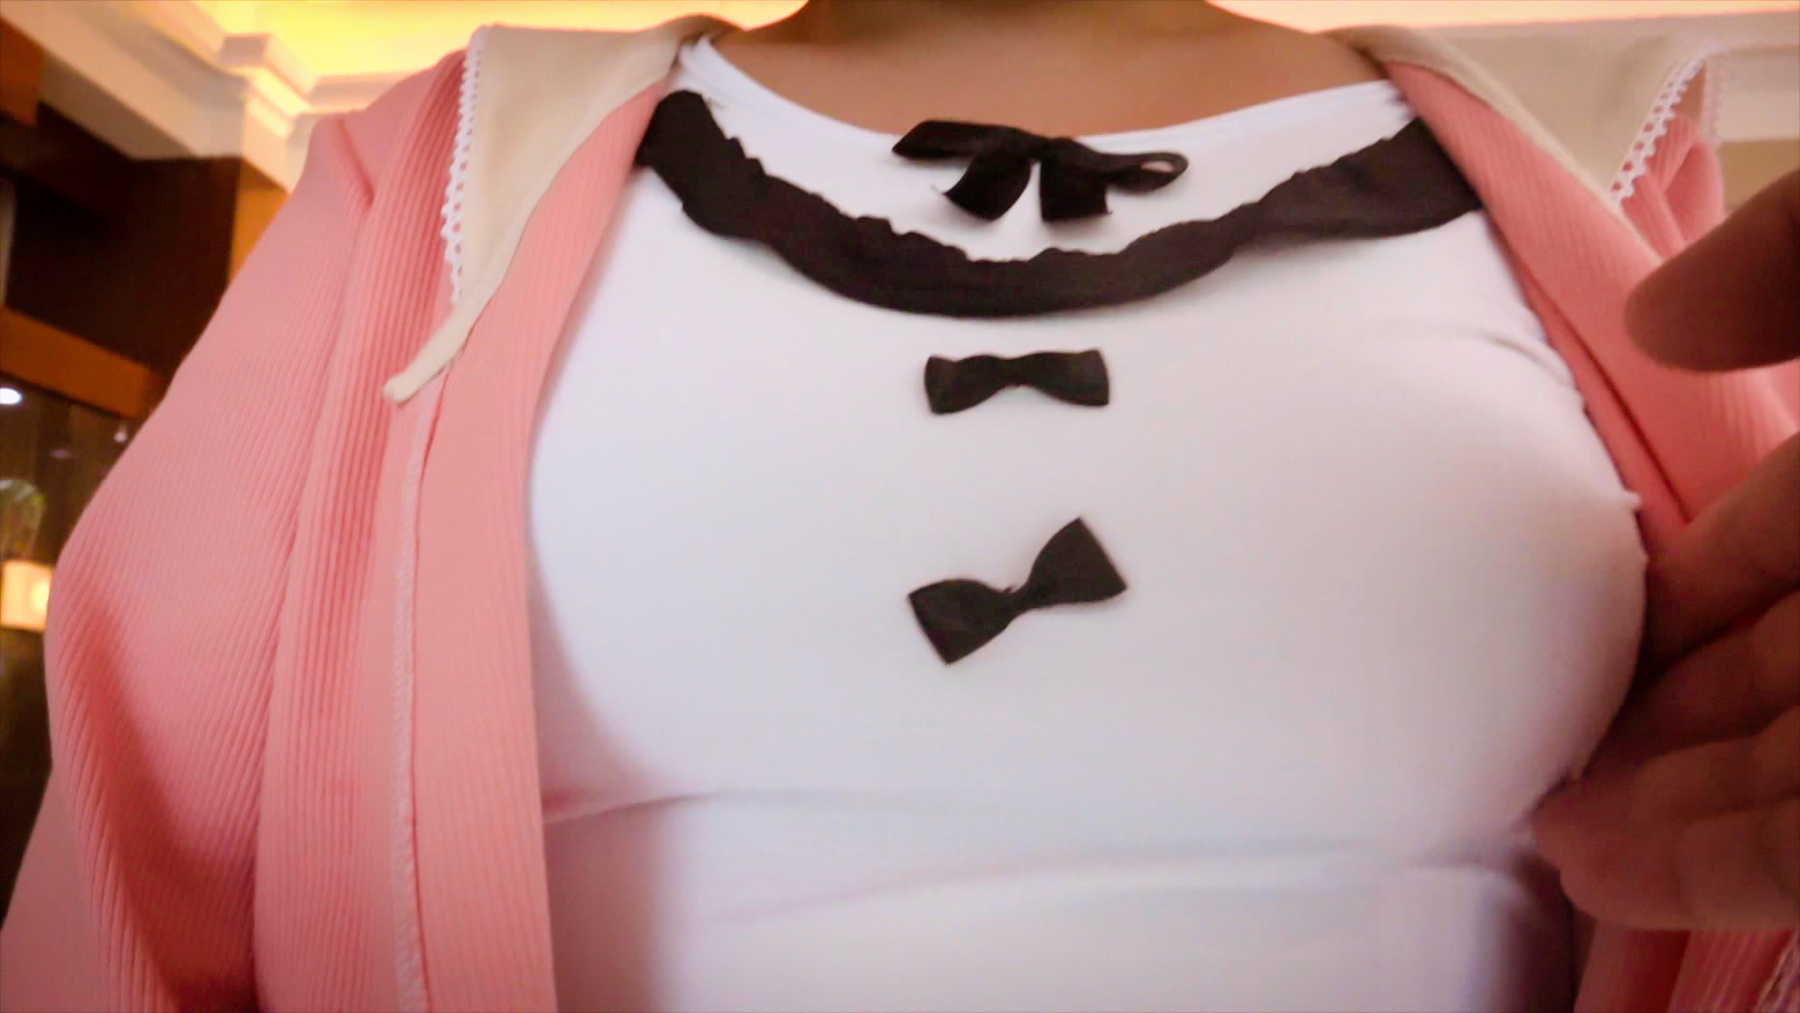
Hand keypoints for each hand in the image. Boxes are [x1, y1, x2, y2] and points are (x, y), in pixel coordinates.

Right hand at [1532, 171, 1799, 930]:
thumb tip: (1659, 321)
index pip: (1788, 534)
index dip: (1688, 585)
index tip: (1604, 634)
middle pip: (1794, 671)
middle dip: (1675, 720)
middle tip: (1564, 765)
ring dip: (1679, 814)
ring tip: (1568, 842)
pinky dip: (1727, 869)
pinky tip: (1633, 876)